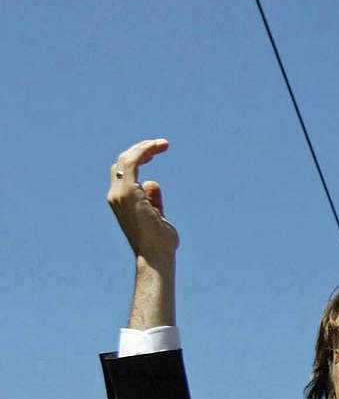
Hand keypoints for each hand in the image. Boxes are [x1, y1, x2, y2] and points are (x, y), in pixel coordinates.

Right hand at [108, 139, 177, 262]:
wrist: (156, 255)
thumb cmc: (159, 242)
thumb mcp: (157, 216)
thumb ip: (153, 200)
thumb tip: (152, 182)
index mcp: (121, 201)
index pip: (124, 172)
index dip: (138, 158)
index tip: (157, 152)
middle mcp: (115, 195)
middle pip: (122, 162)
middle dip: (142, 149)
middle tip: (163, 144)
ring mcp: (119, 193)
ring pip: (126, 159)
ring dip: (144, 147)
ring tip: (163, 143)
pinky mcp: (127, 192)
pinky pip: (132, 162)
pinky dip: (143, 151)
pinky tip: (157, 147)